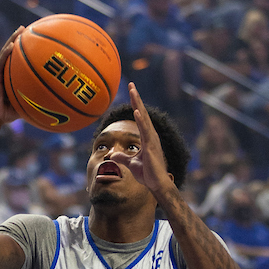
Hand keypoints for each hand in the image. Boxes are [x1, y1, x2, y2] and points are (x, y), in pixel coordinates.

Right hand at [0, 28, 23, 126]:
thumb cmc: (6, 115)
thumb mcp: (23, 105)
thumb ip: (32, 99)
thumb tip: (50, 100)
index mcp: (8, 77)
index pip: (15, 59)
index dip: (21, 48)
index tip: (30, 38)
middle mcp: (3, 72)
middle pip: (10, 51)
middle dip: (17, 38)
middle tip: (25, 27)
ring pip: (5, 53)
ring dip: (12, 40)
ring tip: (20, 30)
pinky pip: (1, 63)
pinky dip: (6, 53)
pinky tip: (11, 45)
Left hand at [127, 83, 175, 200]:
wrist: (156, 184)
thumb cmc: (147, 174)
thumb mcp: (131, 164)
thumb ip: (122, 157)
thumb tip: (112, 155)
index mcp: (147, 137)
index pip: (139, 117)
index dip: (135, 104)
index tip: (130, 92)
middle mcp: (150, 135)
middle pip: (142, 113)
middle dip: (136, 98)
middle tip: (131, 84)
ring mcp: (152, 140)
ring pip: (144, 118)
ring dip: (138, 104)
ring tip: (133, 92)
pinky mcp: (151, 147)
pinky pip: (145, 131)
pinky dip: (141, 120)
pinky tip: (136, 111)